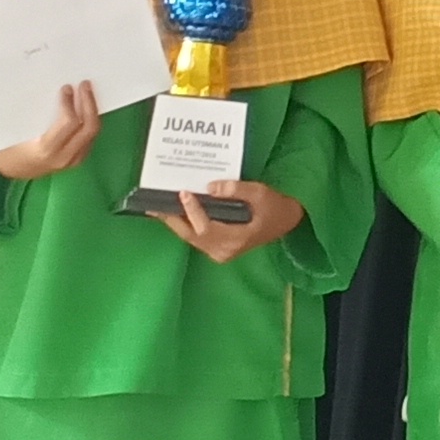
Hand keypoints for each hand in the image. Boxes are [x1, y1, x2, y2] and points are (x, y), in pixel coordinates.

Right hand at [0, 81, 101, 182]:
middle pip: (89, 128)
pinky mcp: (76, 161)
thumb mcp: (18, 131)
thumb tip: (54, 89)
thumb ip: (35, 114)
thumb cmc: (10, 148)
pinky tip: (85, 108)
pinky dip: (89, 121)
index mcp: (46, 149)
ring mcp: (72, 161)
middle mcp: (63, 157)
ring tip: (87, 93)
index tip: (67, 87)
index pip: (69, 122)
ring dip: (92, 111)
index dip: (70, 102)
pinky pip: (90, 138)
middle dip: (89, 103)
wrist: (12, 172)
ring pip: (93, 133)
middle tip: (85, 85)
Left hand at [167, 176, 306, 260]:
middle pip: (190, 235)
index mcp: (235, 240)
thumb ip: (236, 190)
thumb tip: (210, 186)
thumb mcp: (260, 193)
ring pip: (190, 237)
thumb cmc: (274, 207)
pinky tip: (174, 212)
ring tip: (156, 207)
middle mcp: (223, 250)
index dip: (193, 211)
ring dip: (174, 222)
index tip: (184, 193)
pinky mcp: (217, 248)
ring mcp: (219, 252)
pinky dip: (184, 224)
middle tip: (152, 205)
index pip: (206, 227)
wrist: (286, 222)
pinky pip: (196, 236)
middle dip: (171, 219)